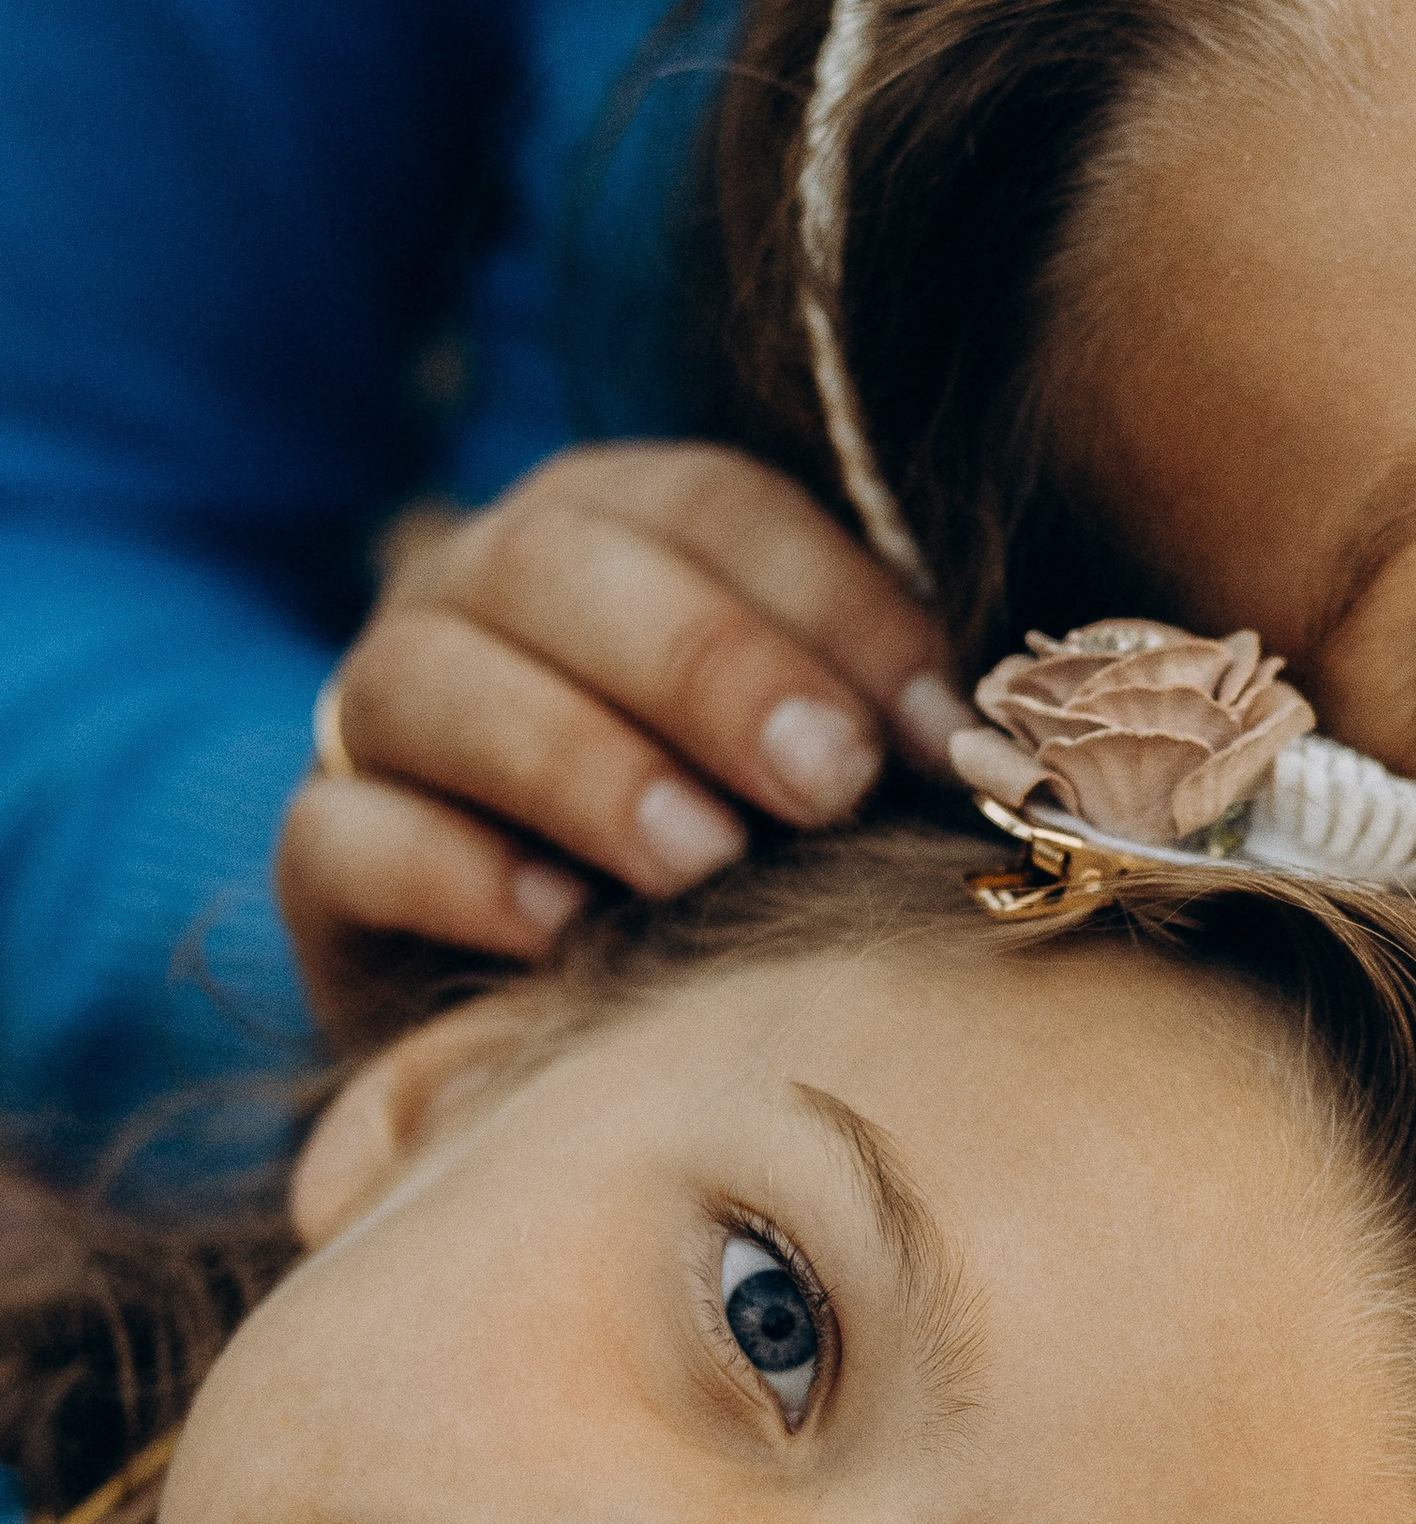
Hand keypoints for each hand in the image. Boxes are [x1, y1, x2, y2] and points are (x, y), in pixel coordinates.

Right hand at [274, 446, 969, 1042]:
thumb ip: (877, 733)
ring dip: (579, 763)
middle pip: (559, 560)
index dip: (830, 605)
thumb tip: (989, 753)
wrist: (554, 1017)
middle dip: (705, 665)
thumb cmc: (728, 869)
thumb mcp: (811, 784)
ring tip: (699, 862)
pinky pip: (346, 830)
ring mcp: (382, 717)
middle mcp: (481, 593)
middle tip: (824, 784)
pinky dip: (454, 870)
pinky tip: (560, 931)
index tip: (938, 735)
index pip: (711, 506)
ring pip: (430, 677)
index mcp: (620, 532)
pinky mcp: (320, 859)